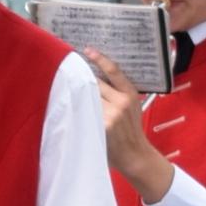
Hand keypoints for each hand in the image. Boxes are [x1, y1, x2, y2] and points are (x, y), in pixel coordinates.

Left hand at [84, 53, 173, 200]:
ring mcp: (112, 114)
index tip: (87, 50)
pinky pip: (86, 111)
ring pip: (88, 96)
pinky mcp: (102, 125)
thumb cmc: (130, 131)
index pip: (114, 70)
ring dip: (79, 95)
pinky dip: (78, 108)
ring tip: (69, 92)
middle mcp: (122, 101)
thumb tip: (96, 78)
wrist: (135, 155)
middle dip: (84, 79)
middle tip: (70, 72)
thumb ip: (119, 94)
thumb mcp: (132, 108)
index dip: (100, 58)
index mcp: (130, 93)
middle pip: (95, 82)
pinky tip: (72, 108)